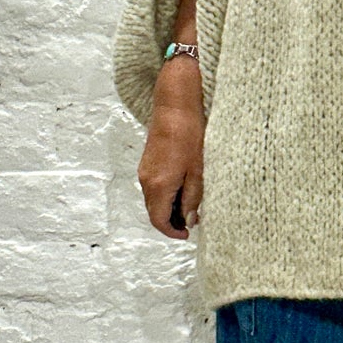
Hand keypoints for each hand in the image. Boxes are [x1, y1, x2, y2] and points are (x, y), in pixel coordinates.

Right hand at [138, 62, 205, 239]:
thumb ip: (193, 198)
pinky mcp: (147, 163)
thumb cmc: (190, 135)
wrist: (175, 107)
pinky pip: (153, 187)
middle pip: (154, 212)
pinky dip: (165, 195)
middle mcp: (146, 181)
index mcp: (158, 185)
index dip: (172, 232)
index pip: (159, 220)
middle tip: (192, 223)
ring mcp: (144, 171)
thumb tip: (190, 220)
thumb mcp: (198, 171)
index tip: (187, 235)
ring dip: (169, 208)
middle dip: (171, 221)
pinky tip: (183, 189)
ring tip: (191, 206)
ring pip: (153, 200)